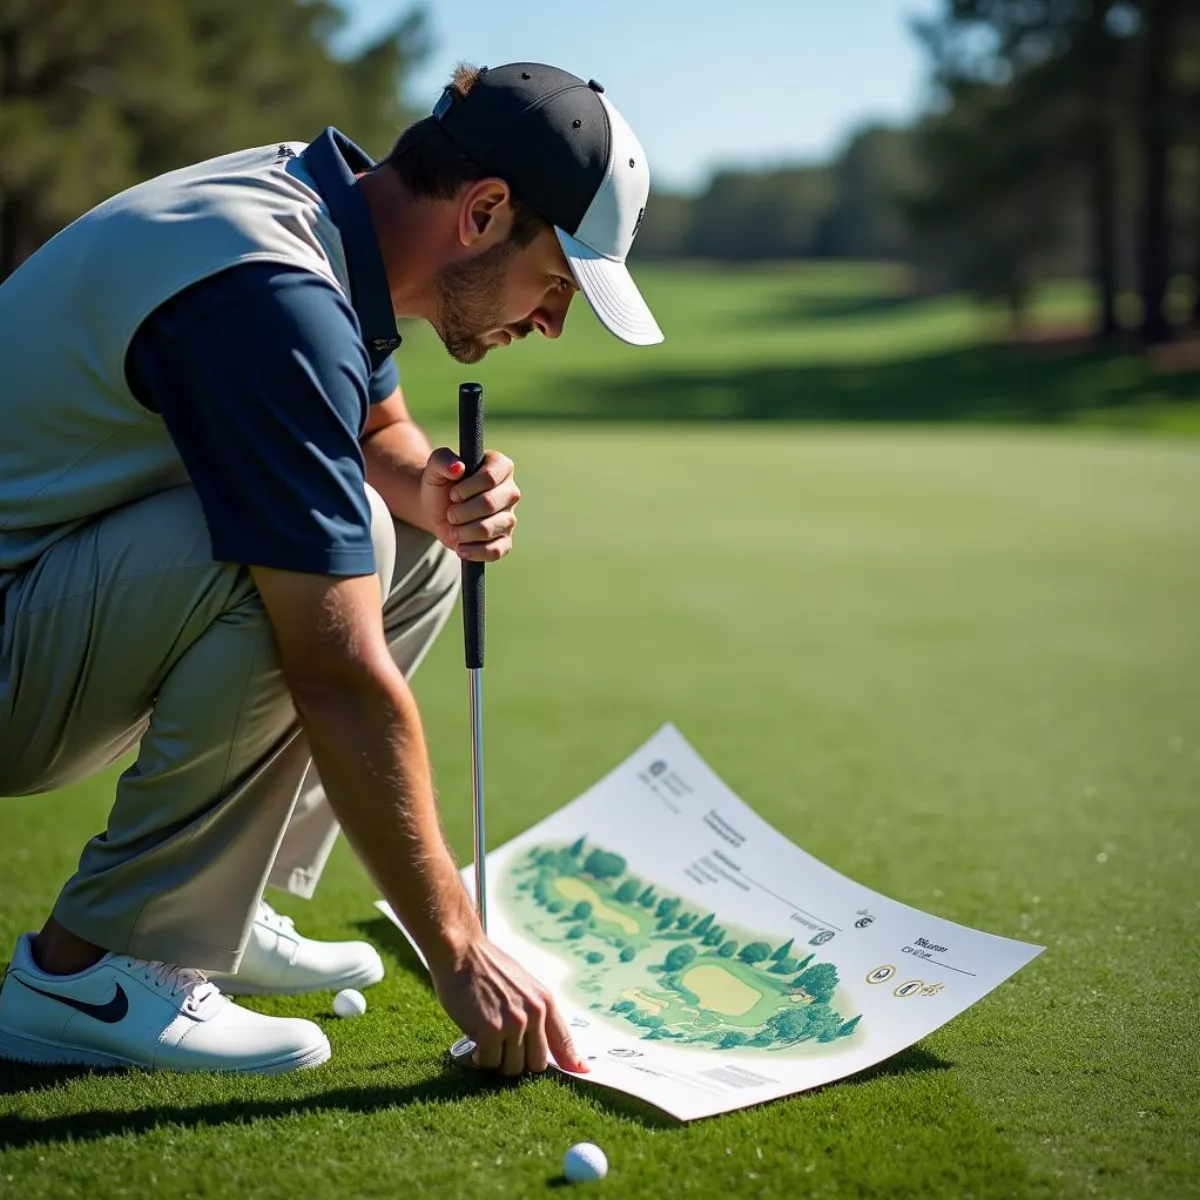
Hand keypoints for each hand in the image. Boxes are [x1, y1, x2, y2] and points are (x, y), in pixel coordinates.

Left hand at [420, 448, 519, 562]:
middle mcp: (510, 492)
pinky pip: (496, 550)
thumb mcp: (435, 466)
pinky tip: (461, 548)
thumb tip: (458, 467)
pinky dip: (475, 551)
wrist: (436, 508)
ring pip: (490, 528)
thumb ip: (443, 459)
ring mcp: (509, 518)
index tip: (453, 494)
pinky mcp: (504, 541)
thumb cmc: (440, 483)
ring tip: (452, 529)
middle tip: (450, 513)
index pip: (490, 477)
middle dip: (462, 512)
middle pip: (489, 504)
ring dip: (463, 532)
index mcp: (500, 467)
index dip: (467, 488)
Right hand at [430, 933, 588, 1075]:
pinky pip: (490, 1063)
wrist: (462, 952)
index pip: (564, 1040)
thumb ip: (535, 1011)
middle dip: (520, 1063)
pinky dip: (481, 1059)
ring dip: (498, 1061)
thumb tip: (542, 1041)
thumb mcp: (523, 985)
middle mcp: (534, 1013)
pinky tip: (475, 1043)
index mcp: (545, 1001)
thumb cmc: (488, 969)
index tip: (582, 1071)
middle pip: (536, 1064)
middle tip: (503, 1050)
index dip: (571, 1060)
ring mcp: (514, 1023)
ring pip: (512, 1068)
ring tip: (487, 1042)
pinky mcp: (491, 1031)